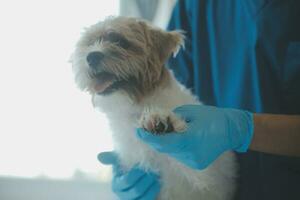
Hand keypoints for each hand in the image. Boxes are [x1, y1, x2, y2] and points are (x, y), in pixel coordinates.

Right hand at [98, 151, 159, 199]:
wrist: (140, 175)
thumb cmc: (130, 167)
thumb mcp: (121, 161)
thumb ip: (112, 158)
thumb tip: (100, 156)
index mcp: (117, 185)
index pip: (127, 181)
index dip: (136, 174)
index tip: (141, 168)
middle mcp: (123, 195)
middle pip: (136, 190)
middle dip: (146, 180)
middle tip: (152, 173)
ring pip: (143, 198)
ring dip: (151, 188)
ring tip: (155, 179)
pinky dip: (153, 193)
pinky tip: (156, 185)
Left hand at [136, 105, 253, 169]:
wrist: (232, 130)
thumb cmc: (212, 117)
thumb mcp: (189, 112)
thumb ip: (172, 118)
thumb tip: (157, 121)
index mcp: (189, 140)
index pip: (162, 142)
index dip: (148, 137)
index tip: (137, 131)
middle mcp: (190, 154)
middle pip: (165, 148)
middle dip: (154, 138)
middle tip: (146, 127)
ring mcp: (194, 161)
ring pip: (172, 152)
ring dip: (164, 142)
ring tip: (160, 130)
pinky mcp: (197, 163)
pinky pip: (180, 155)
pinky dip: (174, 147)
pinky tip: (174, 137)